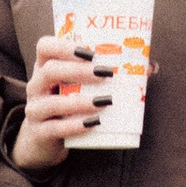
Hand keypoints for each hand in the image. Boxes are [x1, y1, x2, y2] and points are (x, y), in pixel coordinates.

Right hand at [12, 33, 113, 170]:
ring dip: (80, 100)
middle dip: (78, 70)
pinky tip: (93, 123)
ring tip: (105, 101)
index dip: (65, 46)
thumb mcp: (79, 87)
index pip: (44, 47)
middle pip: (49, 70)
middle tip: (105, 73)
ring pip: (52, 102)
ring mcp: (35, 110)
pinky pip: (55, 129)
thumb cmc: (68, 105)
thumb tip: (150, 66)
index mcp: (45, 68)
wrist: (43, 140)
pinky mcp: (40, 133)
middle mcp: (36, 86)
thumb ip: (109, 75)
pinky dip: (75, 126)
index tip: (91, 51)